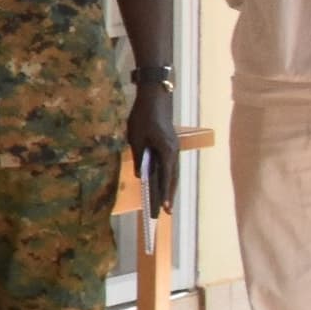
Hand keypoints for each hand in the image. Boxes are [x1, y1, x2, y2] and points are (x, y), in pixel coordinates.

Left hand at [126, 81, 178, 212]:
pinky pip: (170, 164)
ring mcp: (174, 148)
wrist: (155, 97)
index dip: (164, 194)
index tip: (164, 209)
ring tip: (165, 202)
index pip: (166, 178)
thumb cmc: (143, 116)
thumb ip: (139, 157)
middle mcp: (174, 152)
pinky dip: (167, 176)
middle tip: (166, 212)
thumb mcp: (136, 138)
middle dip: (168, 195)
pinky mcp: (171, 144)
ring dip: (169, 187)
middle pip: (172, 178)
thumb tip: (142, 176)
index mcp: (166, 152)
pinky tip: (162, 183)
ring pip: (173, 172)